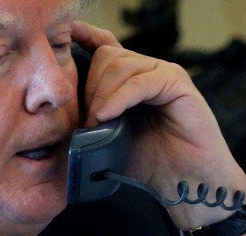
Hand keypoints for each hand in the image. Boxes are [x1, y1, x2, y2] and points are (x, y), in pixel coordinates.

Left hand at [71, 21, 245, 235]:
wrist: (186, 182)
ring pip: (121, 65)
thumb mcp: (109, 139)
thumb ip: (92, 118)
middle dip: (90, 86)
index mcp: (132, 80)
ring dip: (102, 94)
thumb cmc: (153, 164)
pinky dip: (119, 98)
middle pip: (107, 56)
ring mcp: (164, 75)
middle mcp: (149, 72)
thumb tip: (59, 110)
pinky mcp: (178, 85)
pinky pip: (140, 82)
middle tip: (87, 119)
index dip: (83, 43)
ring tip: (98, 122)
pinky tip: (107, 116)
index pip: (104, 48)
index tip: (63, 51)